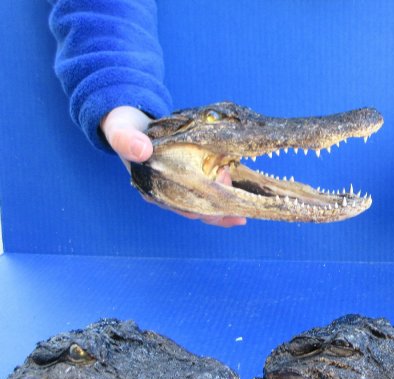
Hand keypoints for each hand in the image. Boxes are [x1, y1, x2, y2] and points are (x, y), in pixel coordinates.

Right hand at [100, 106, 245, 226]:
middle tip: (240, 207)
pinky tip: (242, 207)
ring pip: (206, 208)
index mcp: (152, 188)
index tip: (219, 184)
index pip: (179, 205)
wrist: (130, 122)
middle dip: (219, 211)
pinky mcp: (192, 181)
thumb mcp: (121, 129)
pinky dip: (226, 200)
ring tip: (244, 212)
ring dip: (226, 210)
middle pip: (197, 212)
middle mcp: (168, 194)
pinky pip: (211, 196)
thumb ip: (126, 138)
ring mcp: (181, 189)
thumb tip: (141, 150)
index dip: (200, 204)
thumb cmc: (125, 128)